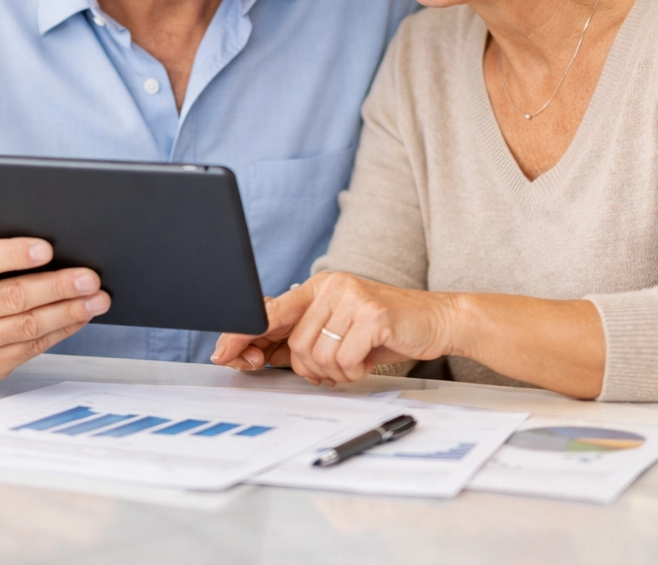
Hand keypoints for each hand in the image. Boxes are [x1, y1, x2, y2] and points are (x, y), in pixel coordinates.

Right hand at [0, 235, 109, 380]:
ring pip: (28, 327)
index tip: (47, 249)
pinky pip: (33, 347)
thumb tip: (48, 237)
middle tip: (90, 278)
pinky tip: (81, 316)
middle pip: (13, 297)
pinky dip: (62, 330)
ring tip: (97, 300)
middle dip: (58, 287)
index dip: (15, 254)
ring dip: (69, 312)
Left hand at [213, 272, 454, 384]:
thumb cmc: (385, 329)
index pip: (270, 310)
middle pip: (295, 345)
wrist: (436, 319)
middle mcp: (331, 286)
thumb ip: (304, 334)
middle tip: (337, 366)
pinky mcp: (372, 315)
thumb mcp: (340, 327)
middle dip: (313, 368)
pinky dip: (354, 370)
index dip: (242, 332)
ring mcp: (352, 297)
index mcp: (319, 286)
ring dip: (336, 371)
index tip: (221, 351)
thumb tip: (261, 352)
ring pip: (316, 355)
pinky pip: (343, 360)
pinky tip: (368, 357)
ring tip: (356, 360)